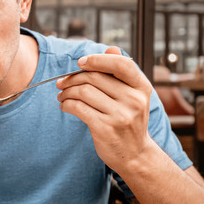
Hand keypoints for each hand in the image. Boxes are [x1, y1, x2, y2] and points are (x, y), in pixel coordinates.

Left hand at [56, 46, 156, 171]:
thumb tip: (110, 48)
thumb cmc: (129, 121)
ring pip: (84, 92)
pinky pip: (78, 108)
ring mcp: (120, 115)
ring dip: (67, 92)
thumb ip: (121, 73)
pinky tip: (64, 106)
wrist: (135, 155)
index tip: (80, 63)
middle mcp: (133, 100)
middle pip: (95, 77)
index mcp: (142, 87)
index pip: (121, 64)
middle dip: (73, 78)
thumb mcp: (133, 96)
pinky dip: (66, 104)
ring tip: (62, 95)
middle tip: (62, 82)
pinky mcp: (105, 128)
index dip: (97, 59)